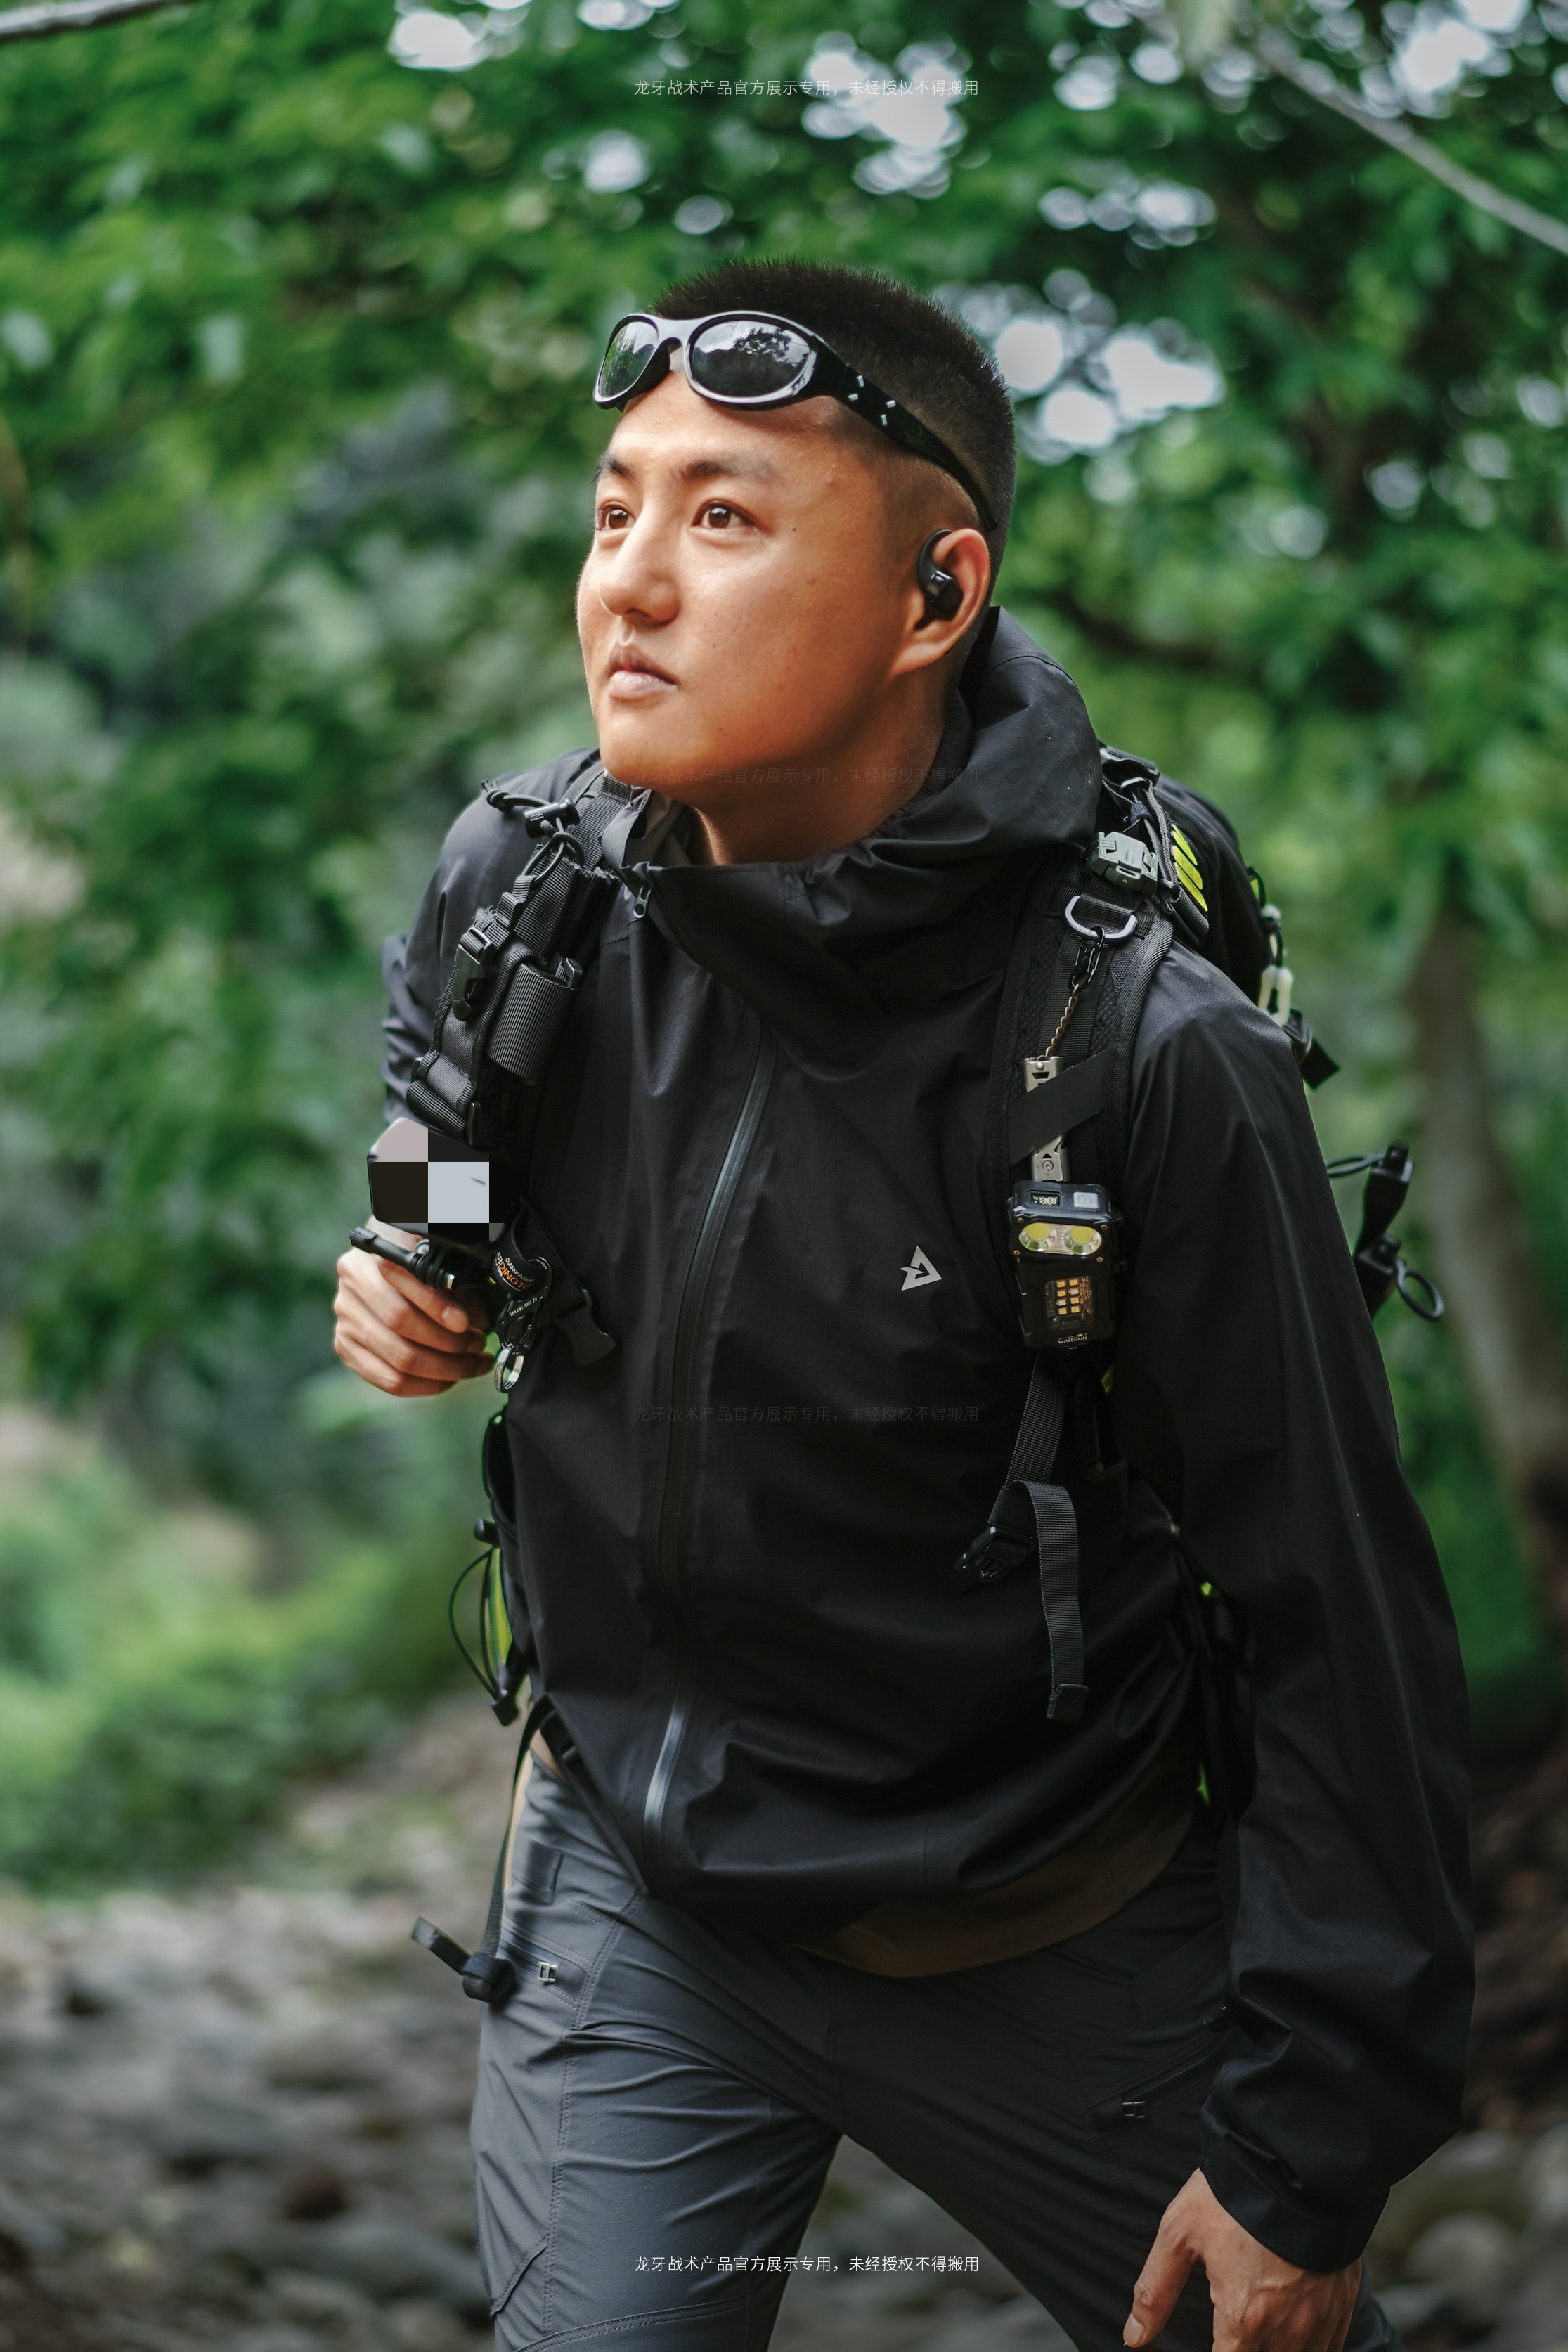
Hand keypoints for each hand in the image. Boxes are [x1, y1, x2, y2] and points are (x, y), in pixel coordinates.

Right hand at [333, 1235, 491, 1396]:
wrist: (382, 1273)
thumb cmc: (415, 1266)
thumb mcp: (436, 1262)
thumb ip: (454, 1285)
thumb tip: (478, 1319)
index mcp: (373, 1252)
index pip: (404, 1280)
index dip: (437, 1305)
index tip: (465, 1322)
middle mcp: (353, 1284)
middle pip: (400, 1322)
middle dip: (449, 1341)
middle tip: (477, 1345)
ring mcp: (346, 1317)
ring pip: (398, 1358)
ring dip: (445, 1368)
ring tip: (471, 1363)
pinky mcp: (347, 1347)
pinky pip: (389, 1380)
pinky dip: (426, 1384)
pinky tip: (448, 1378)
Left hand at [1126, 2171, 1359, 2351]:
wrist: (1298, 2163)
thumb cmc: (1235, 2194)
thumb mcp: (1181, 2232)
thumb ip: (1156, 2290)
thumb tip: (1134, 2336)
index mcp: (1243, 2317)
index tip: (1214, 2342)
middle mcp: (1286, 2329)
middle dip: (1244, 2348)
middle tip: (1233, 2323)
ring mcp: (1319, 2320)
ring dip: (1276, 2348)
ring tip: (1259, 2323)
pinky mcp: (1342, 2303)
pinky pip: (1330, 2348)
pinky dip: (1310, 2345)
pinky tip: (1293, 2327)